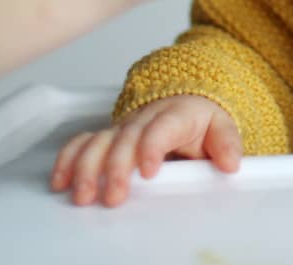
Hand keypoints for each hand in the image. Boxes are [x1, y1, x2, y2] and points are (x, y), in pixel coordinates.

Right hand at [50, 95, 240, 206]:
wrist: (184, 96)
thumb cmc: (199, 117)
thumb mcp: (220, 125)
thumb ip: (226, 142)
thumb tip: (231, 162)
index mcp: (174, 114)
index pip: (161, 127)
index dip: (152, 146)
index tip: (149, 170)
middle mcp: (144, 119)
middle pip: (125, 139)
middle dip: (116, 167)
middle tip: (114, 195)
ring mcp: (123, 127)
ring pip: (99, 141)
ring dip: (88, 168)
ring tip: (84, 194)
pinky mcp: (108, 136)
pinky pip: (83, 142)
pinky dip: (69, 159)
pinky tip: (61, 180)